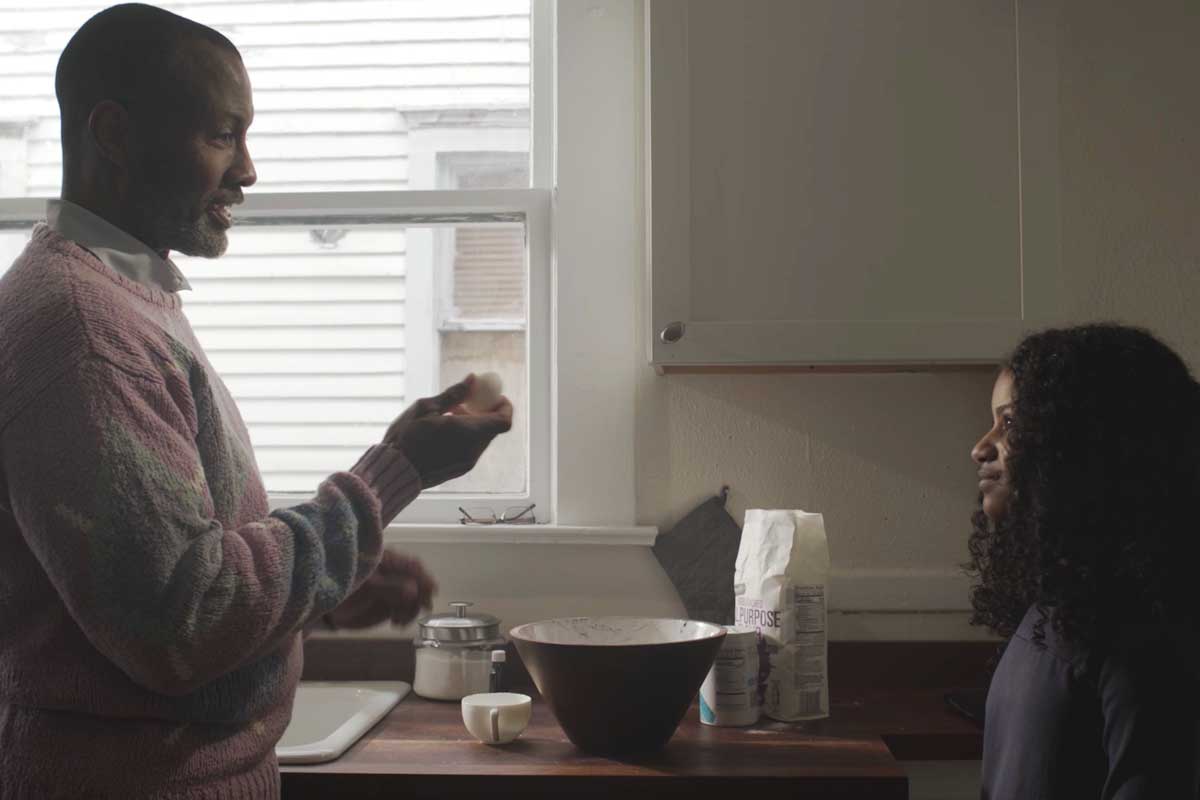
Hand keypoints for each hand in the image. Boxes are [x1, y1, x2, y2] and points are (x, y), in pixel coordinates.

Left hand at [326, 549, 436, 628]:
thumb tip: (414, 590)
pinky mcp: (390, 603)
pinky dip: (405, 617)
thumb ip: (389, 587)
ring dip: (412, 609)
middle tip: (423, 607)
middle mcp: (394, 573)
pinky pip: (405, 609)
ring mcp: (393, 589)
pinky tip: (397, 623)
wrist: (328, 608)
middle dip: (421, 595)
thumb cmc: (344, 589)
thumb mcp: (366, 586)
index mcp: (387, 561)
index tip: (432, 589)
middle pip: (417, 582)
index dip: (424, 576)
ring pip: (413, 598)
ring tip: (400, 620)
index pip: (412, 565)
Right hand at [383, 375, 513, 487]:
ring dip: (473, 424)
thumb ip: (454, 394)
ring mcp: (467, 463)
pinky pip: (472, 449)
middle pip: (492, 428)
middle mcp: (473, 450)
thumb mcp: (426, 408)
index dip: (504, 406)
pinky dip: (466, 437)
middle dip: (484, 412)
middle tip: (464, 402)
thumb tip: (473, 379)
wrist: (393, 471)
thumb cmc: (406, 437)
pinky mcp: (459, 470)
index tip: (492, 396)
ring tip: (447, 416)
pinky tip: (443, 432)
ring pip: (481, 439)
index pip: (504, 421)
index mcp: (468, 432)